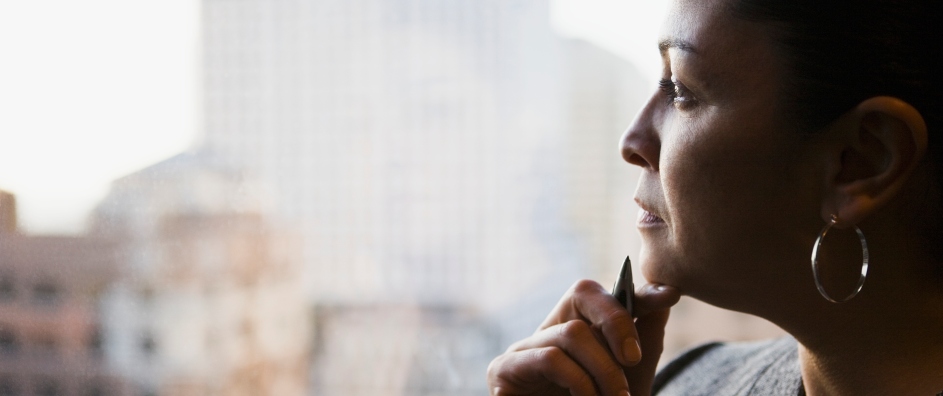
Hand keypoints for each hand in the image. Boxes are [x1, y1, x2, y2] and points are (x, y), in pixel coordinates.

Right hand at [486, 281, 680, 395]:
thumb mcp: (631, 373)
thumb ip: (645, 332)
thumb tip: (665, 292)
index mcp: (575, 326)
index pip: (601, 292)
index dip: (635, 290)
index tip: (669, 295)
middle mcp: (547, 329)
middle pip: (583, 292)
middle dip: (618, 324)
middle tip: (633, 361)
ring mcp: (523, 348)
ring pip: (572, 332)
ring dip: (603, 369)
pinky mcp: (503, 369)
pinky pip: (549, 358)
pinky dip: (578, 380)